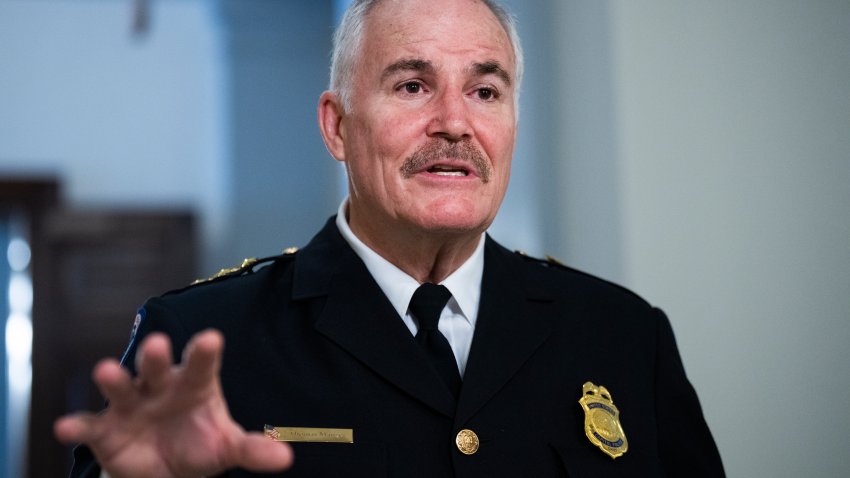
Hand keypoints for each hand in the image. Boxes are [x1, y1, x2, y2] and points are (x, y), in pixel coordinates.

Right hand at [54, 329, 292, 477]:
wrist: (167, 469)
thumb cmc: (199, 442)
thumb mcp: (227, 447)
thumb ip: (252, 449)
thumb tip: (286, 458)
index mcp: (194, 383)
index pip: (201, 364)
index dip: (205, 352)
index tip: (211, 339)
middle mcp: (160, 386)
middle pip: (157, 366)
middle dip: (155, 356)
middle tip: (157, 344)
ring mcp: (132, 405)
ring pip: (122, 387)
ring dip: (114, 379)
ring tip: (106, 371)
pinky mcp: (106, 430)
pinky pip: (90, 425)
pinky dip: (77, 426)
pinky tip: (65, 427)